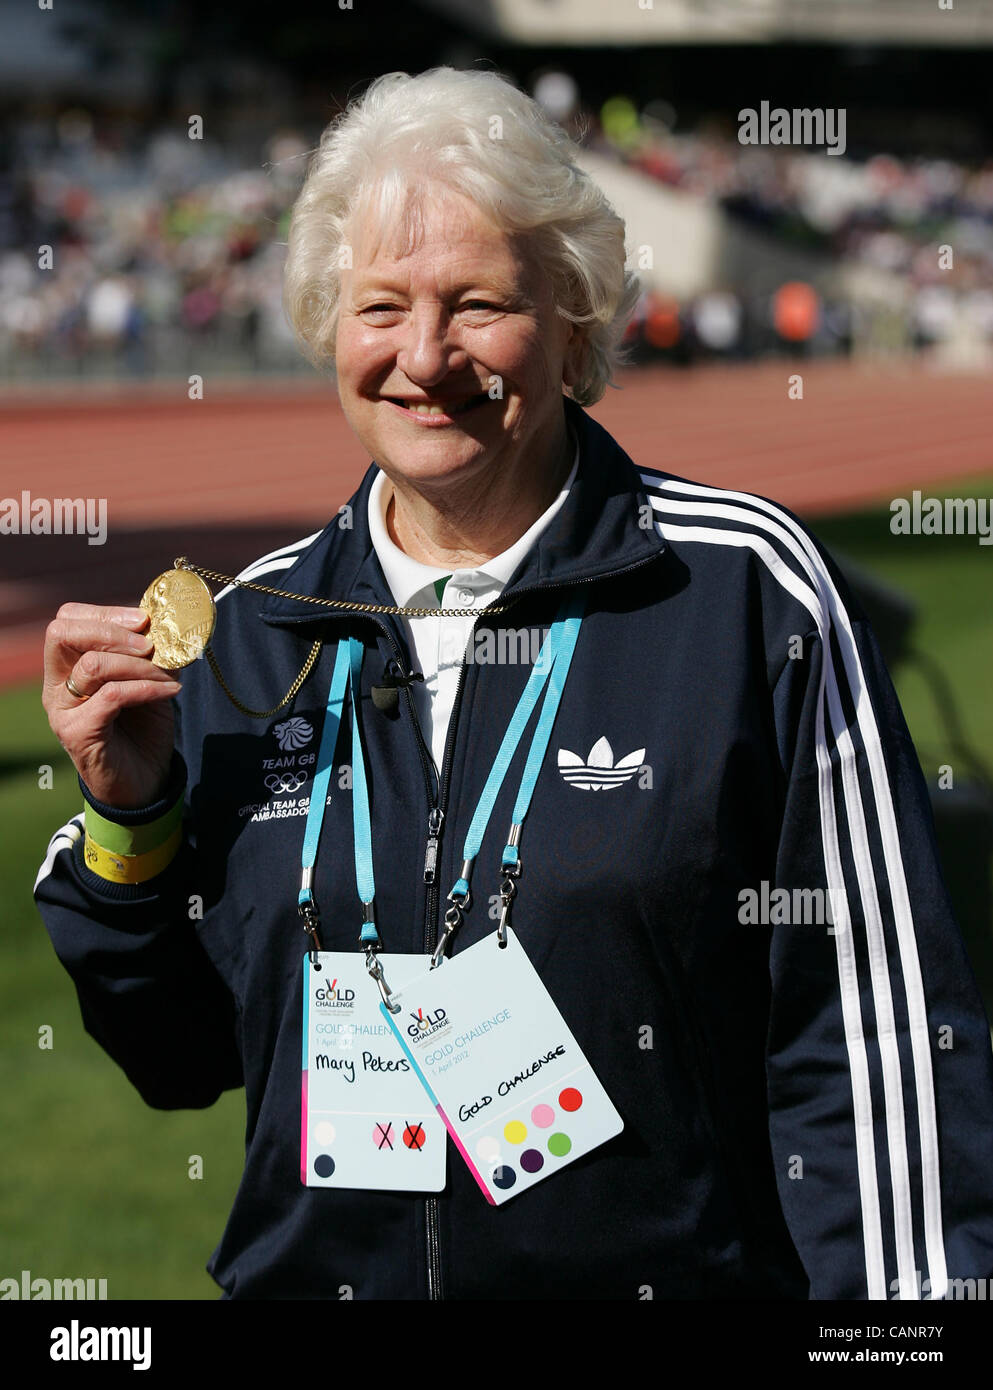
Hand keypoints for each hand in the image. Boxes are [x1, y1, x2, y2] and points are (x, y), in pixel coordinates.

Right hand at [43, 604, 181, 808]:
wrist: (144, 782)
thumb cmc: (142, 728)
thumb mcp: (148, 681)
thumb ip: (148, 654)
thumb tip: (167, 626)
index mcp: (67, 667)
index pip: (68, 621)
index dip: (105, 613)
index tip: (144, 621)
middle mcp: (56, 686)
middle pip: (63, 633)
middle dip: (111, 630)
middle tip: (149, 645)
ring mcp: (63, 710)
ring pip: (92, 664)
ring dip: (139, 664)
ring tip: (169, 677)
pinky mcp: (77, 733)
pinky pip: (111, 696)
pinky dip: (146, 688)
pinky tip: (171, 692)